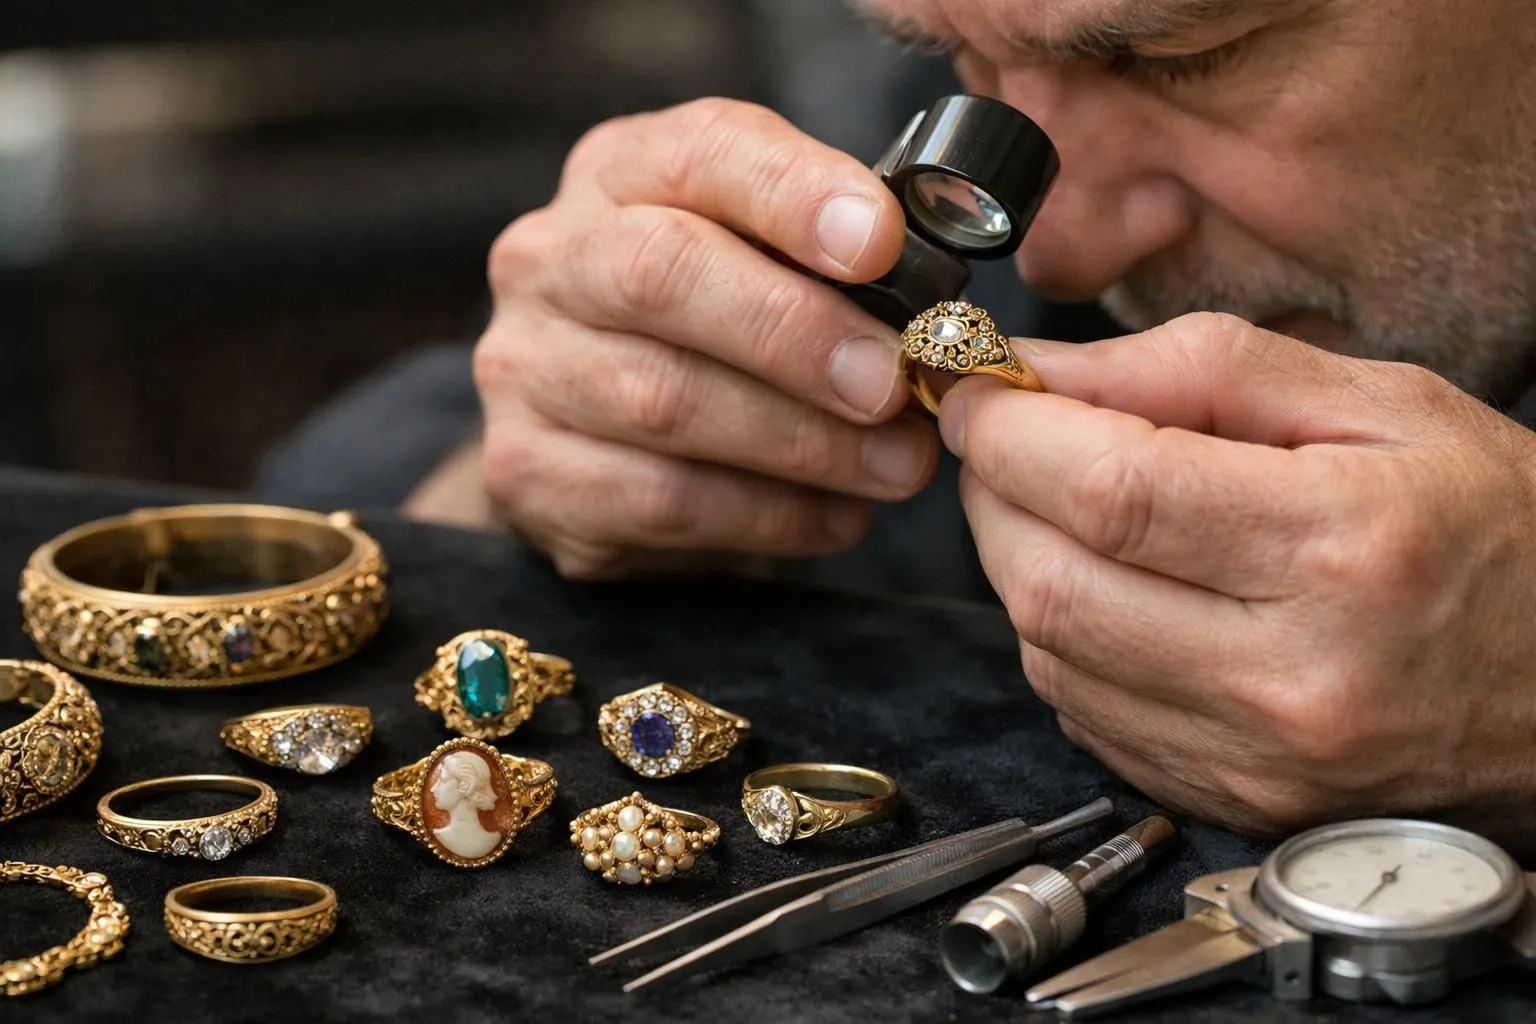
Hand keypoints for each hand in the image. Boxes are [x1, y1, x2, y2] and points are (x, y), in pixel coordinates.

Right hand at [473, 98, 938, 577]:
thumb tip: (936, 309)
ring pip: (664, 401)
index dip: (795, 193)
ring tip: (898, 466)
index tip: (882, 242)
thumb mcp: (765, 259)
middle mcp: (551, 258)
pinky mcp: (528, 472)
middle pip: (662, 273)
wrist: (599, 435)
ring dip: (803, 443)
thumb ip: (835, 260)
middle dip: (796, 332)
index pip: (702, 151)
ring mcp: (524, 367)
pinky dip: (769, 517)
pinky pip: (660, 501)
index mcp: (621, 173)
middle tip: (894, 384)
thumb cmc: (718, 329)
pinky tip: (839, 519)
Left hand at [942, 312, 1535, 852]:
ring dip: (1019, 566)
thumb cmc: (1501, 531)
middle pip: (1053, 582)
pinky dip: (1063, 640)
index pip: (1111, 489)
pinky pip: (1084, 715)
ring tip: (1059, 507)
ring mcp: (1257, 759)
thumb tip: (1044, 373)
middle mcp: (1290, 676)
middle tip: (1005, 442)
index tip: (980, 392)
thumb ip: (1201, 369)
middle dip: (994, 496)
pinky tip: (1106, 589)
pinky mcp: (1233, 801)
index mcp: (1341, 548)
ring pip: (1050, 655)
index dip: (1011, 433)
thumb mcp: (1383, 403)